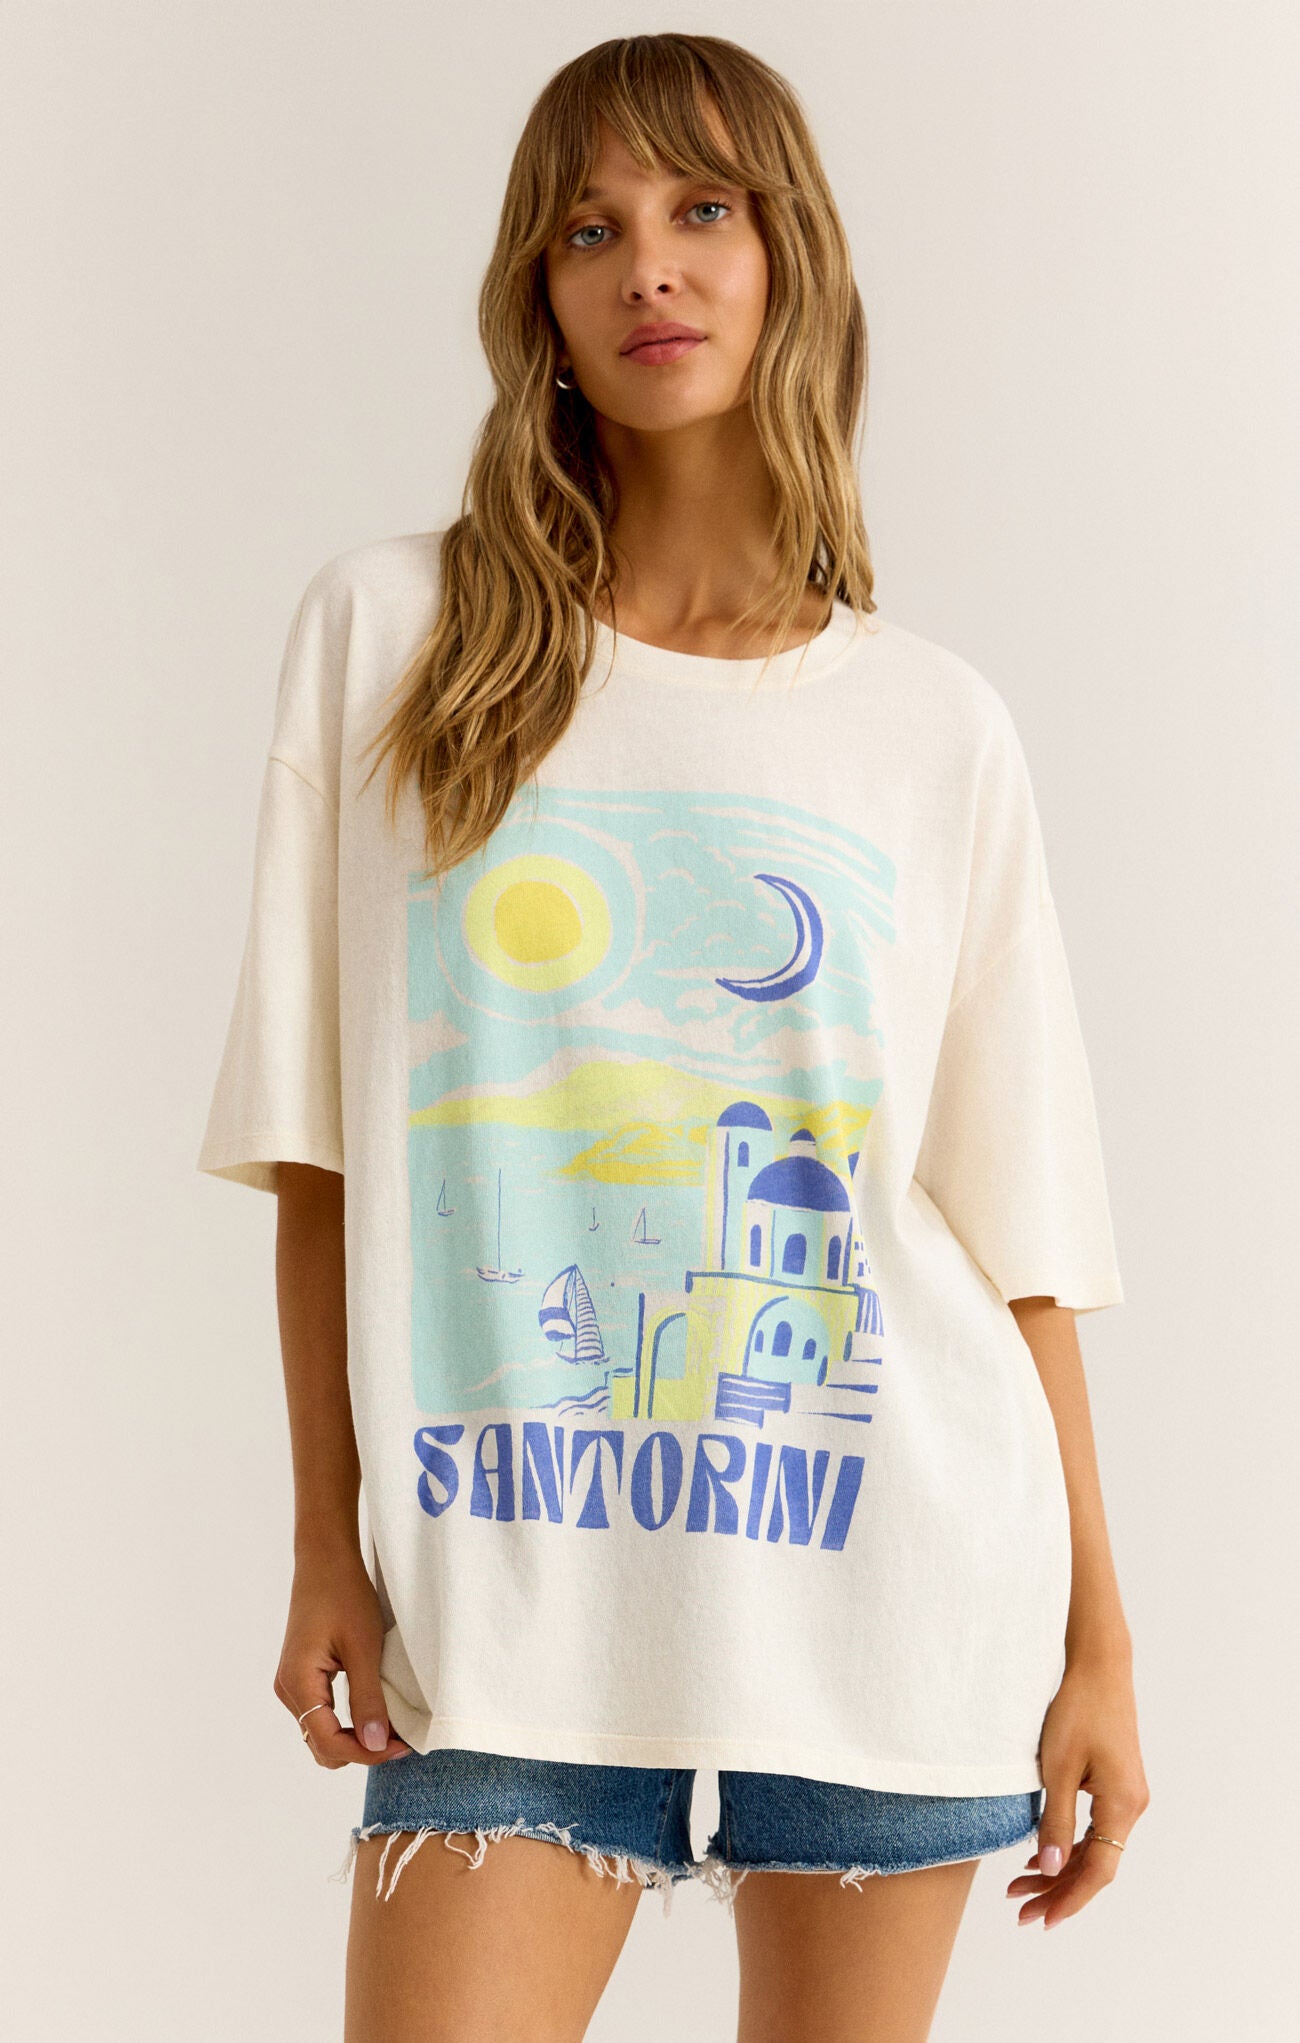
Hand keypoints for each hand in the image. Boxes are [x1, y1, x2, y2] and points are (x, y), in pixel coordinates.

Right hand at [273, 1545, 414, 1768]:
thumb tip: (375, 1745)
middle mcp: (288, 1689)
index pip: (329, 1742)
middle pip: (322, 1745)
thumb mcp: (363, 1648)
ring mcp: (292, 1683)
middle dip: (361, 1749)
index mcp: (298, 1684)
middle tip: (402, 1739)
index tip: (403, 1746)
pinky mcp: (302, 1674)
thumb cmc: (344, 1595)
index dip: (367, 1752)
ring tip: (393, 1727)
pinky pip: (322, 1713)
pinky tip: (376, 1710)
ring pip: (321, 1732)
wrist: (325, 1558)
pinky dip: (348, 1721)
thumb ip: (368, 1699)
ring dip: (356, 1737)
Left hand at [1007, 1648, 1149, 1927]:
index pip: (1098, 1871)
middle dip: (1058, 1891)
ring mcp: (1127, 1794)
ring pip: (1095, 1848)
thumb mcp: (1057, 1767)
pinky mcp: (1116, 1782)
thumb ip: (1056, 1821)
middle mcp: (1132, 1805)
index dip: (1069, 1900)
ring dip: (1061, 1870)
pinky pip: (1095, 1827)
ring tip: (1021, 1888)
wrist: (1098, 1663)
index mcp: (1122, 1805)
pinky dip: (1070, 1845)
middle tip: (1019, 1910)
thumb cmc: (1076, 1708)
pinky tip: (1041, 1855)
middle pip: (1097, 1865)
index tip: (1041, 1921)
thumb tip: (1051, 1871)